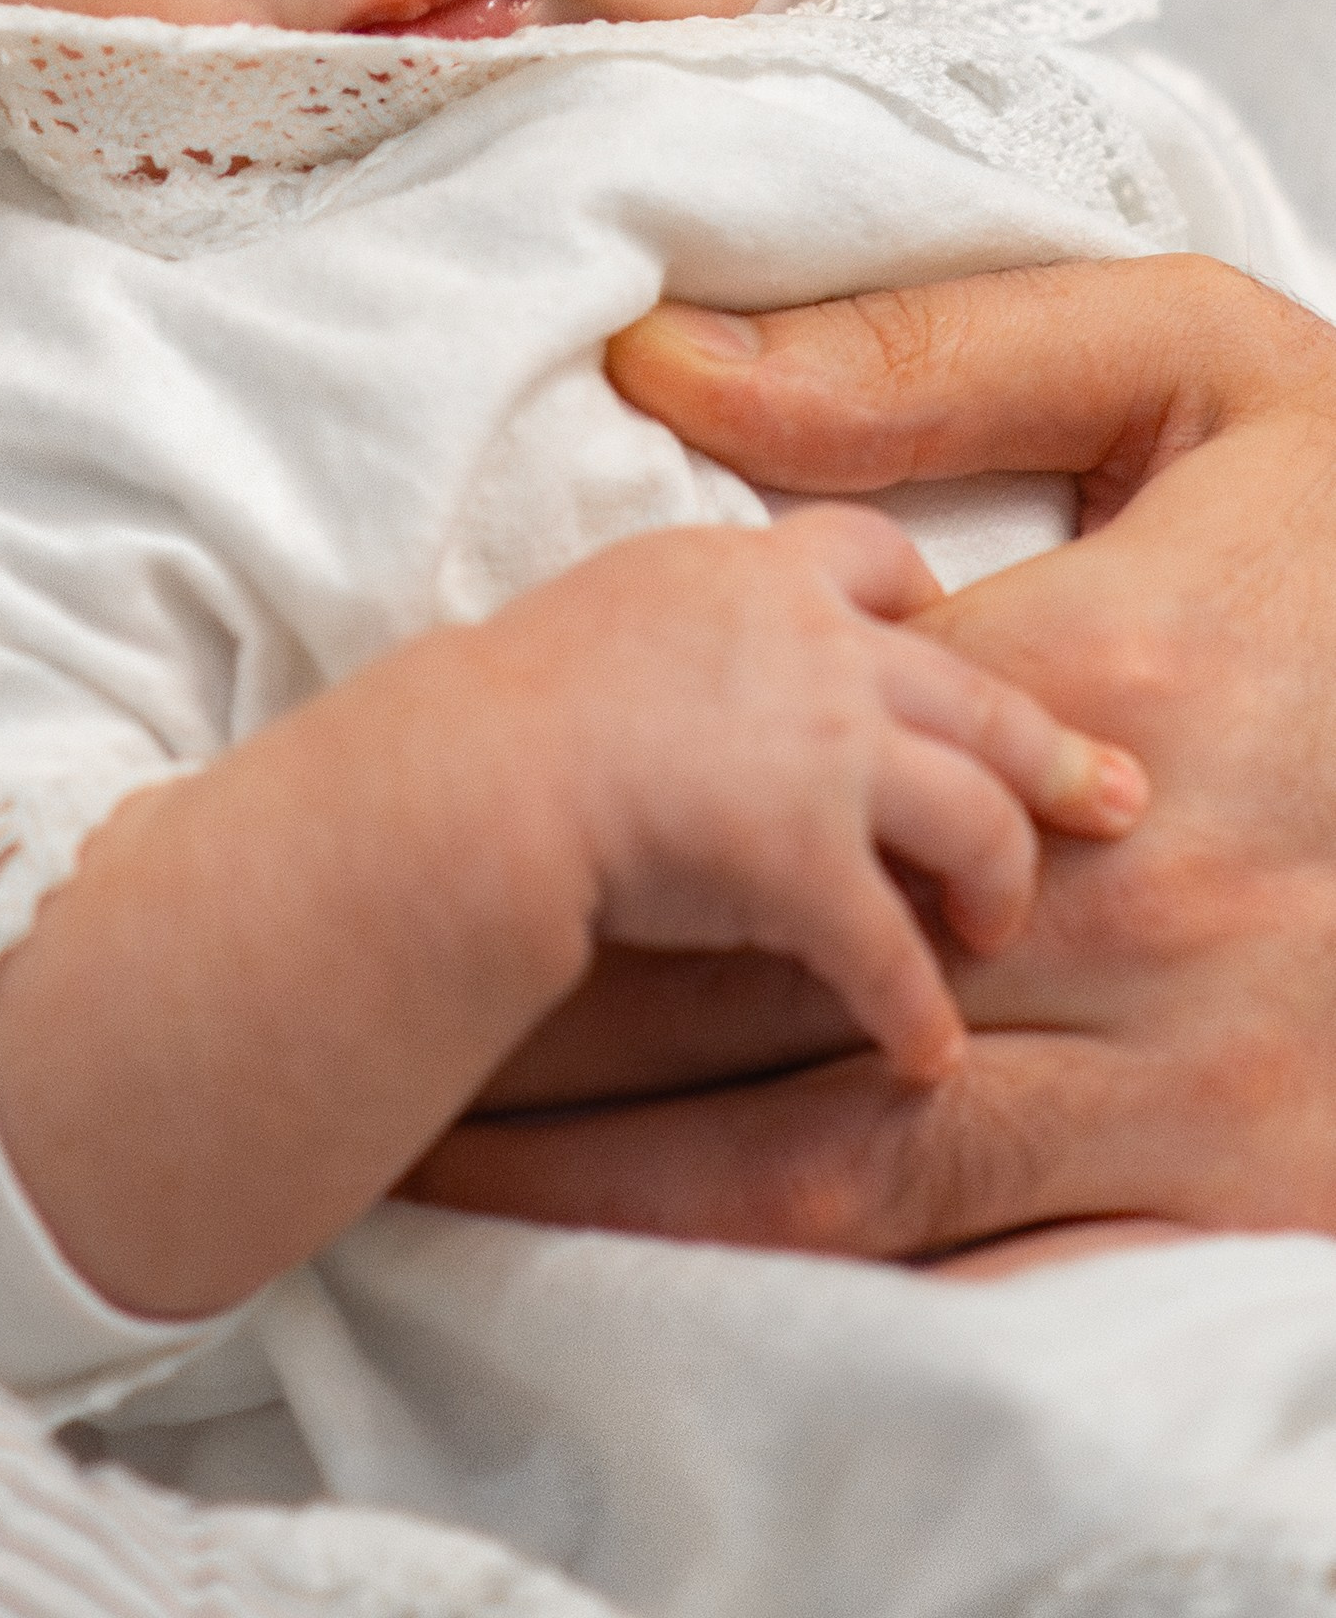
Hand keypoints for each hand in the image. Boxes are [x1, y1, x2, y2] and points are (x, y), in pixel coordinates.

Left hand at [409, 256, 1335, 1257]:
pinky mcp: (1251, 1166)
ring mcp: (1196, 1056)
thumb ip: (932, 370)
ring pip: (857, 1162)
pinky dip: (829, 1270)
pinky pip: (1003, 1247)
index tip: (423, 875)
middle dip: (566, 1045)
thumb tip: (669, 368)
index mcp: (1093, 681)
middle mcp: (1129, 897)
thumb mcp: (1191, 368)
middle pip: (776, 996)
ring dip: (643, 1186)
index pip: (763, 792)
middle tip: (388, 1059)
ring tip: (466, 1181)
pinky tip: (690, 1267)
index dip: (576, 850)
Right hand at [494, 509, 1143, 1086]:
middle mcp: (817, 649)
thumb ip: (676, 630)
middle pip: (975, 693)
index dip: (923, 604)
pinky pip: (893, 958)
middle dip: (1052, 751)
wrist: (473, 770)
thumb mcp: (601, 608)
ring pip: (974, 815)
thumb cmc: (499, 702)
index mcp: (755, 574)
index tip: (948, 635)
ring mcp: (826, 757)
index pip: (874, 556)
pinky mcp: (811, 867)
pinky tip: (927, 1059)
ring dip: (997, 880)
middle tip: (1116, 797)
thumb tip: (673, 669)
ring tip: (996, 932)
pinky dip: (916, 1016)